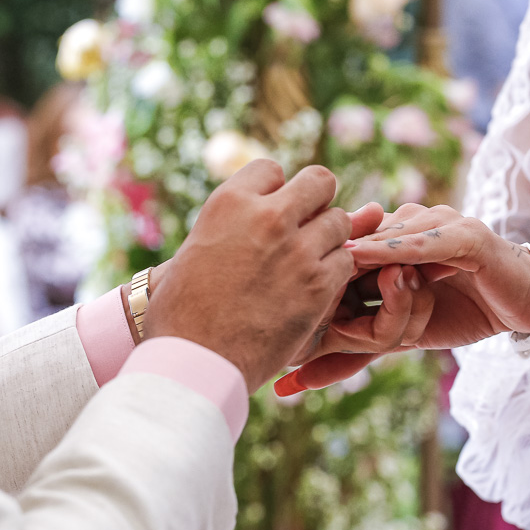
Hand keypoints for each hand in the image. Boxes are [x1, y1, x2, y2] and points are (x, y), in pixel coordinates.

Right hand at [144, 160, 354, 391]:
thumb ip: (232, 224)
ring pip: (339, 220)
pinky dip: (335, 272)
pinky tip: (314, 288)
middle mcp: (267, 217)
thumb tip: (258, 212)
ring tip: (306, 262)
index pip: (272, 169)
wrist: (195, 361)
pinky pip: (346, 260)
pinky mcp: (318, 285)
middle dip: (315, 201)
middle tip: (304, 227)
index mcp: (230, 202)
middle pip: (319, 181)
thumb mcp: (196, 249)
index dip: (274, 191)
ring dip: (328, 238)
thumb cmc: (184, 310)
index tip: (269, 214)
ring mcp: (297, 250)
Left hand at [276, 203, 529, 394]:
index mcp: (383, 245)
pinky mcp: (464, 236)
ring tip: (329, 284)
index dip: (311, 284)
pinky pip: (430, 243)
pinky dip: (406, 252)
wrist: (520, 305)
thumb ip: (348, 352)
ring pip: (388, 246)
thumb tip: (288, 382)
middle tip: (300, 303)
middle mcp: (403, 226)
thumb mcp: (394, 338)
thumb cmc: (459, 312)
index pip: (338, 259)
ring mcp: (433, 226)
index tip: (280, 312)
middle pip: (357, 250)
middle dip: (330, 276)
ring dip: (363, 267)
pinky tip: (384, 269)